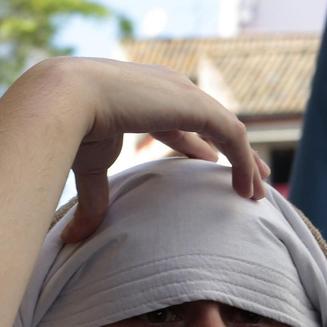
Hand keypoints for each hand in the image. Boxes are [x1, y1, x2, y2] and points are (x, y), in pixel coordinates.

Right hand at [41, 58, 269, 242]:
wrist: (66, 98)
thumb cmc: (70, 128)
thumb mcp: (90, 167)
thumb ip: (93, 200)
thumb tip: (71, 237)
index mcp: (142, 96)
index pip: (178, 119)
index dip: (194, 143)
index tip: (208, 161)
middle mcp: (167, 88)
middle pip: (210, 120)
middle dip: (231, 148)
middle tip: (250, 175)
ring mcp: (184, 94)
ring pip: (228, 129)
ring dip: (246, 160)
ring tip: (259, 190)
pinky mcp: (196, 105)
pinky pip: (233, 135)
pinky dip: (244, 162)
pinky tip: (249, 189)